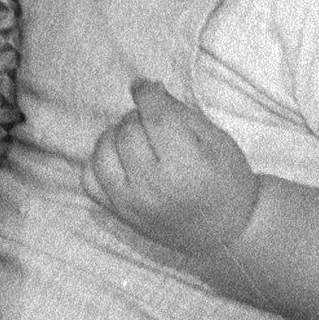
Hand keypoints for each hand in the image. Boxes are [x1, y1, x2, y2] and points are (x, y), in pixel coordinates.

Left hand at [85, 81, 257, 262]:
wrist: (228, 232)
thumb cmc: (228, 181)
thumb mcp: (217, 140)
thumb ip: (180, 112)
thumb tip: (148, 88)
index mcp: (186, 165)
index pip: (154, 115)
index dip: (146, 93)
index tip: (144, 87)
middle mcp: (154, 186)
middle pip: (127, 131)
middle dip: (137, 116)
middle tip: (151, 121)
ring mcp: (132, 203)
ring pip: (103, 152)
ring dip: (115, 136)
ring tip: (135, 139)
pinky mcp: (119, 214)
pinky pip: (90, 179)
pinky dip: (99, 161)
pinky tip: (119, 159)